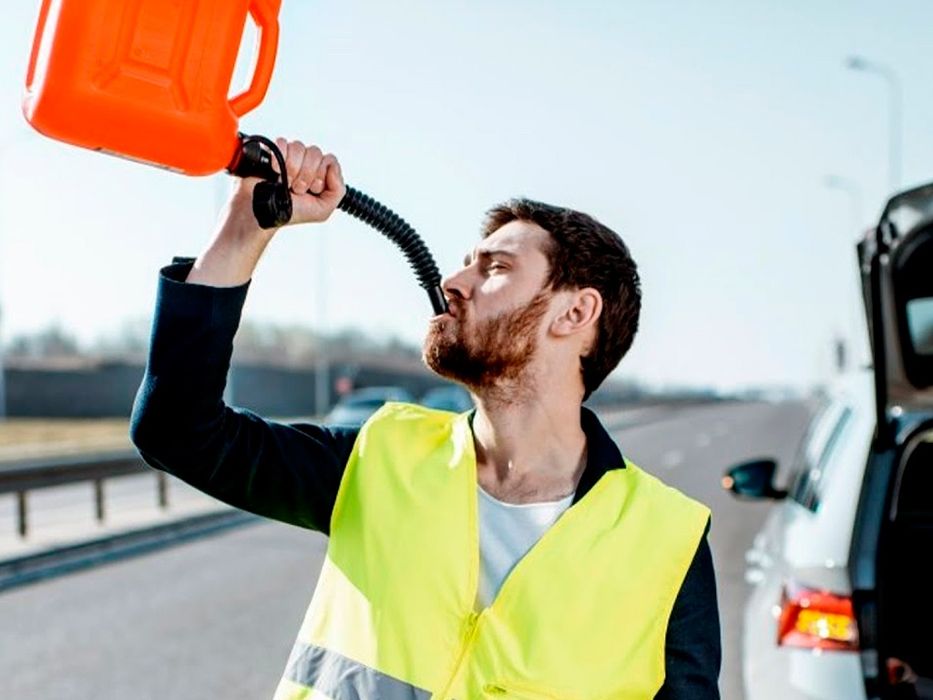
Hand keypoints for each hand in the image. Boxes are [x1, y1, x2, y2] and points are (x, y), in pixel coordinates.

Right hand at [231, 137, 345, 227]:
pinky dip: (280, 158)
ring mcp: (289, 157)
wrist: (262, 212)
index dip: (321, 175)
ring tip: (285, 183)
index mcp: (319, 175)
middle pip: (315, 152)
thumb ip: (337, 191)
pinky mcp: (273, 152)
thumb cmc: (289, 213)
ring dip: (292, 168)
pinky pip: (282, 142)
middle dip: (306, 174)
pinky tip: (275, 171)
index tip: (311, 189)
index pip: (330, 160)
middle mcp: (306, 164)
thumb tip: (333, 167)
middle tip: (297, 189)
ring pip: (299, 147)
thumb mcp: (322, 210)